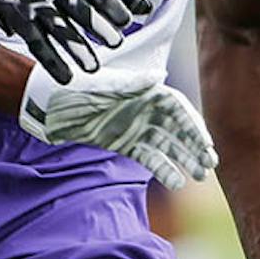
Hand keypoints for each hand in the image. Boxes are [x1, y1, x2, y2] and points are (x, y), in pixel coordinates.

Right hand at [0, 0, 152, 82]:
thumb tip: (146, 7)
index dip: (110, 3)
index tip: (126, 20)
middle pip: (76, 6)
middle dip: (95, 24)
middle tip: (116, 43)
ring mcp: (35, 3)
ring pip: (57, 27)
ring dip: (74, 47)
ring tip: (92, 68)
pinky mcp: (21, 20)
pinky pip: (37, 42)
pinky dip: (51, 60)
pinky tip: (65, 77)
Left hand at [18, 63, 217, 189]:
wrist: (48, 104)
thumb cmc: (76, 88)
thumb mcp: (102, 86)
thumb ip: (131, 85)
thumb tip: (158, 76)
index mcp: (145, 90)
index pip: (177, 108)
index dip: (193, 126)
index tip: (206, 143)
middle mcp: (146, 108)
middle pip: (178, 129)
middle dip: (195, 146)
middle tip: (210, 164)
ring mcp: (137, 127)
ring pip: (168, 146)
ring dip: (184, 159)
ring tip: (198, 176)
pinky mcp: (126, 144)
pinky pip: (149, 158)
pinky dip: (164, 169)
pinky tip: (177, 182)